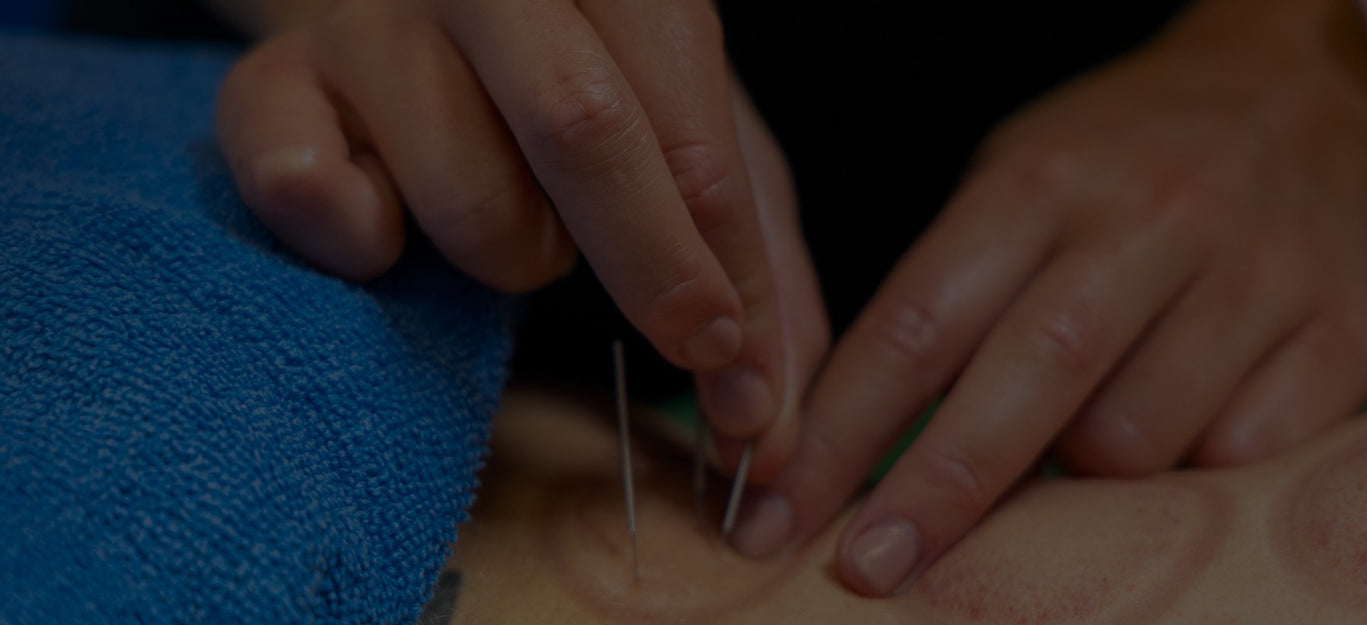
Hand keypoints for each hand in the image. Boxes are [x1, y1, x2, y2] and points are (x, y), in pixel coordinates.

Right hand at [215, 0, 825, 462]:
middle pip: (580, 126)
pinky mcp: (272, 86)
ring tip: (514, 219)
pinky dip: (358, 242)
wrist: (437, 19)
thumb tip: (768, 419)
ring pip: (465, 199)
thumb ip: (754, 260)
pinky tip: (389, 230)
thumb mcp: (699, 143)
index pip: (688, 128)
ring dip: (512, 255)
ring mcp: (372, 21)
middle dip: (650, 267)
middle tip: (691, 345)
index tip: (745, 380)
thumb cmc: (594, 89)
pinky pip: (301, 190)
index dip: (725, 266)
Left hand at [730, 0, 1366, 594]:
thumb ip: (944, 300)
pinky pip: (1239, 456)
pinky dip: (1189, 469)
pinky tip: (1183, 422)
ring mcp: (1255, 276)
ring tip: (1079, 435)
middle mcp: (1152, 222)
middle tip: (871, 570)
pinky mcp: (1339, 334)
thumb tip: (855, 451)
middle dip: (938, 492)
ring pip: (1136, 440)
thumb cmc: (1116, 166)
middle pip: (1028, 383)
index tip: (783, 509)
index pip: (920, 324)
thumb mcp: (1012, 186)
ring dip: (1080, 476)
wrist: (1294, 104)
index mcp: (1043, 183)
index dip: (843, 432)